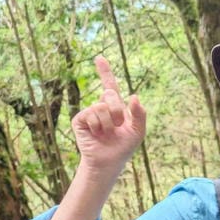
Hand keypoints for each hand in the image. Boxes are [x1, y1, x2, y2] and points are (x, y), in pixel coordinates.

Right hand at [71, 56, 146, 176]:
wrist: (109, 162)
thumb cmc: (123, 147)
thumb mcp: (138, 130)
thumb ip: (140, 113)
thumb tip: (134, 96)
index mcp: (115, 107)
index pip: (110, 85)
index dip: (104, 71)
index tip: (99, 58)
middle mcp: (101, 106)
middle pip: (110, 95)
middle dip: (118, 111)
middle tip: (118, 125)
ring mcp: (89, 112)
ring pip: (101, 106)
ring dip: (108, 123)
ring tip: (107, 133)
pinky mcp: (80, 120)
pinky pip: (91, 114)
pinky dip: (98, 126)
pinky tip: (97, 134)